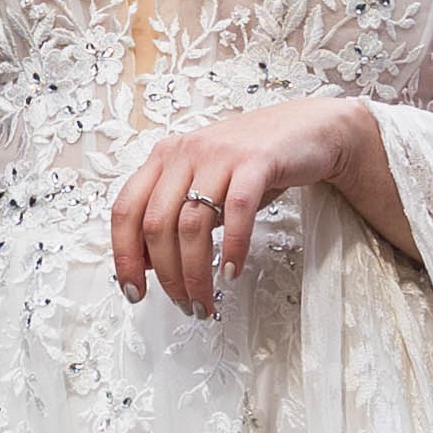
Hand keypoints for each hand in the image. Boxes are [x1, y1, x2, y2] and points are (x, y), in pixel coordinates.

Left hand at [111, 96, 371, 316]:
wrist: (308, 128)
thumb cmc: (252, 164)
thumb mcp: (203, 184)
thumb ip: (175, 214)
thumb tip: (146, 262)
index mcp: (164, 157)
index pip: (126, 210)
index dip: (124, 256)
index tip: (133, 291)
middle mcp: (185, 152)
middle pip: (157, 224)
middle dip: (167, 275)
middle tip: (183, 304)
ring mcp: (219, 154)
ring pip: (192, 224)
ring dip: (196, 272)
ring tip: (206, 300)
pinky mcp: (256, 161)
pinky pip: (236, 211)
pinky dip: (232, 247)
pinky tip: (231, 271)